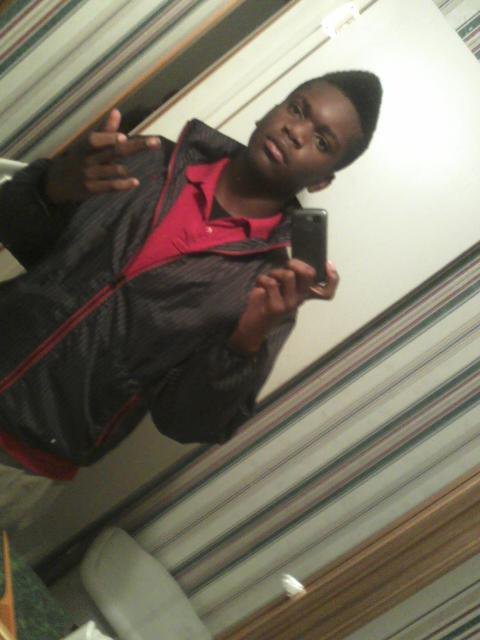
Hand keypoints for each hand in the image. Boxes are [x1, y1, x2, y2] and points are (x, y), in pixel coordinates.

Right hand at [44, 109, 159, 203]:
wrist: (56, 183)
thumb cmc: (77, 159)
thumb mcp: (87, 144)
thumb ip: (105, 131)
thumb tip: (117, 112)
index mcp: (85, 146)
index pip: (95, 140)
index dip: (108, 138)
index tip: (124, 136)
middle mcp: (88, 160)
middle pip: (114, 152)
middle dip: (136, 146)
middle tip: (156, 142)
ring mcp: (90, 175)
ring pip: (114, 170)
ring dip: (125, 169)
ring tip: (130, 170)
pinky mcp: (92, 190)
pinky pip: (111, 187)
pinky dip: (124, 185)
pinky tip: (135, 182)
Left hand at [229, 259, 336, 354]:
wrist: (253, 326)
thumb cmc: (267, 302)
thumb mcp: (281, 289)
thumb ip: (290, 278)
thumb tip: (294, 261)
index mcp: (304, 295)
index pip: (328, 291)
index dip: (333, 278)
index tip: (328, 264)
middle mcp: (300, 300)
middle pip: (309, 274)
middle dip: (295, 263)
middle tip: (284, 266)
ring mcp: (290, 304)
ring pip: (288, 275)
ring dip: (274, 272)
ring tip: (268, 279)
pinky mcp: (276, 307)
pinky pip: (270, 283)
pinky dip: (261, 280)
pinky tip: (259, 287)